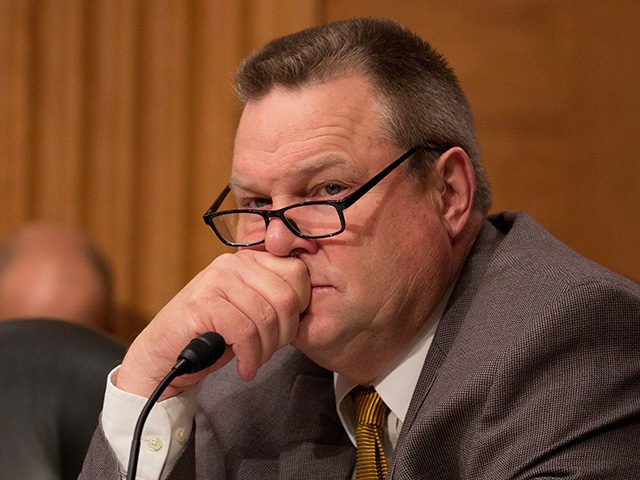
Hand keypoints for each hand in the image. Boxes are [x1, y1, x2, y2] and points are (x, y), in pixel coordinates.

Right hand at [115, 250, 309, 398]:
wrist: (164, 356)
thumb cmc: (212, 336)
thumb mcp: (251, 312)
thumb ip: (275, 300)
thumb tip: (312, 301)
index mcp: (249, 261)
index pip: (298, 273)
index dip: (300, 308)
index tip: (286, 330)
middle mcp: (232, 264)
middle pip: (287, 297)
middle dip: (285, 333)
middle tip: (270, 351)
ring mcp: (215, 280)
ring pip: (267, 316)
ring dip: (266, 350)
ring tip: (254, 361)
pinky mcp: (202, 304)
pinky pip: (245, 331)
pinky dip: (250, 357)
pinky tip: (244, 368)